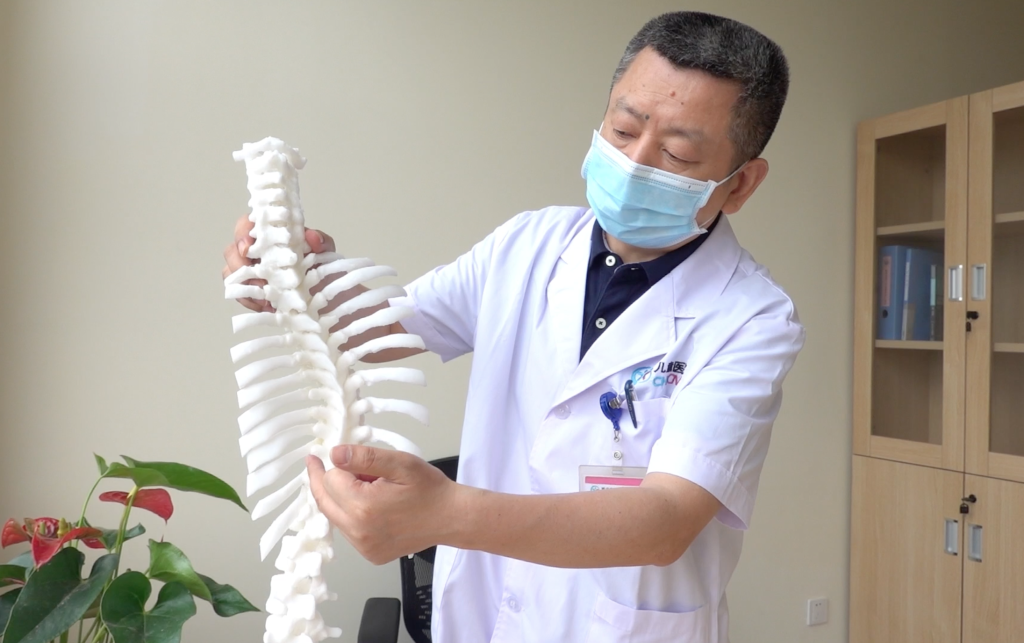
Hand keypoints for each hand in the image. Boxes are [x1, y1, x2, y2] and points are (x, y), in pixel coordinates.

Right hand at [222, 213, 336, 311]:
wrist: (326, 296)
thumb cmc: (320, 268)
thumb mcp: (325, 254)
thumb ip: (321, 242)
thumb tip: (312, 238)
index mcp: (270, 236)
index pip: (246, 226)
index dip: (242, 235)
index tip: (248, 248)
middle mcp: (255, 252)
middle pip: (231, 251)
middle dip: (238, 264)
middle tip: (256, 278)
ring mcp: (250, 272)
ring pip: (231, 273)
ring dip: (243, 285)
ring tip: (264, 297)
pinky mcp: (251, 291)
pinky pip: (240, 294)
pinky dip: (249, 301)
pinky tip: (265, 306)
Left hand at [306, 446, 458, 564]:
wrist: (450, 517)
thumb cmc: (430, 489)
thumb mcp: (400, 463)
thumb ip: (364, 457)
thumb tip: (334, 454)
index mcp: (363, 507)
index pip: (330, 480)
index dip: (337, 464)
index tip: (341, 455)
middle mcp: (358, 532)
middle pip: (324, 501)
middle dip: (326, 480)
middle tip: (323, 463)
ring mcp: (364, 547)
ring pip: (335, 516)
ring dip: (341, 499)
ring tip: (366, 486)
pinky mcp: (370, 555)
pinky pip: (348, 531)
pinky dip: (351, 515)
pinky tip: (370, 505)